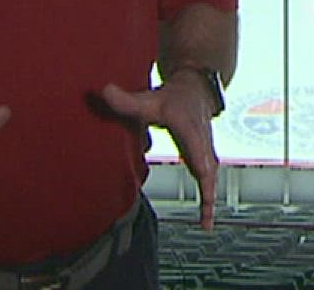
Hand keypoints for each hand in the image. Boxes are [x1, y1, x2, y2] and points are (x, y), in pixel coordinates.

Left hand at [100, 71, 221, 228]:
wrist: (195, 92)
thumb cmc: (173, 98)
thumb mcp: (149, 99)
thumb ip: (126, 100)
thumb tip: (103, 91)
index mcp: (188, 126)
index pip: (194, 140)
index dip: (198, 154)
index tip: (203, 170)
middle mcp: (201, 141)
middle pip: (207, 164)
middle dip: (207, 183)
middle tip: (207, 204)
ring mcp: (205, 152)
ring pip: (210, 177)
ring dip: (209, 198)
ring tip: (205, 222)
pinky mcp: (205, 161)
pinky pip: (208, 183)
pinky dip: (207, 201)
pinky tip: (204, 222)